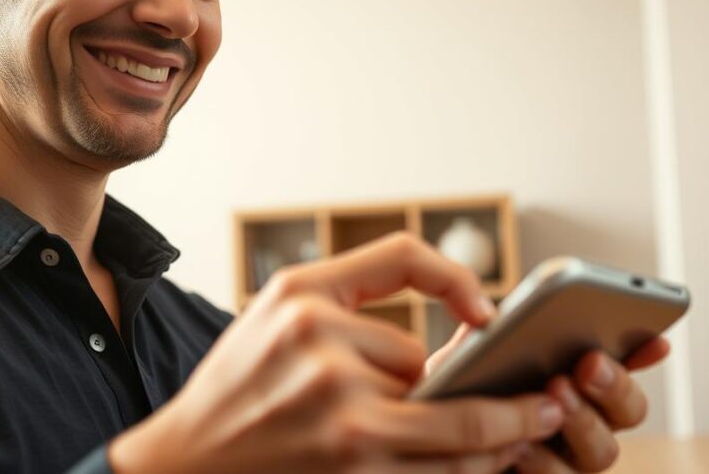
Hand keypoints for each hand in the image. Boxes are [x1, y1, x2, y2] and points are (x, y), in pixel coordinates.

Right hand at [108, 232, 565, 473]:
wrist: (182, 465)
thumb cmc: (236, 392)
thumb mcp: (272, 320)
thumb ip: (347, 312)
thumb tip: (453, 330)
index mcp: (299, 292)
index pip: (403, 256)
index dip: (457, 278)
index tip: (485, 313)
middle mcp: (316, 339)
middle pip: (421, 358)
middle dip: (432, 386)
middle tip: (489, 397)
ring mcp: (336, 403)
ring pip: (450, 411)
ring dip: (493, 429)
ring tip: (525, 428)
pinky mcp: (352, 461)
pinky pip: (441, 460)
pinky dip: (473, 463)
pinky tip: (492, 459)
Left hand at [425, 324, 669, 472]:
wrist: (427, 452)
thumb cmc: (456, 398)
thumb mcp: (468, 361)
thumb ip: (487, 337)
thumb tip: (493, 316)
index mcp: (577, 385)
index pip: (624, 366)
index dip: (644, 354)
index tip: (653, 339)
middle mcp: (583, 426)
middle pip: (629, 411)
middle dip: (615, 384)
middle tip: (588, 363)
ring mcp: (568, 460)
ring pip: (603, 450)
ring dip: (583, 422)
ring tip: (555, 397)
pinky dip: (543, 462)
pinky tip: (520, 446)